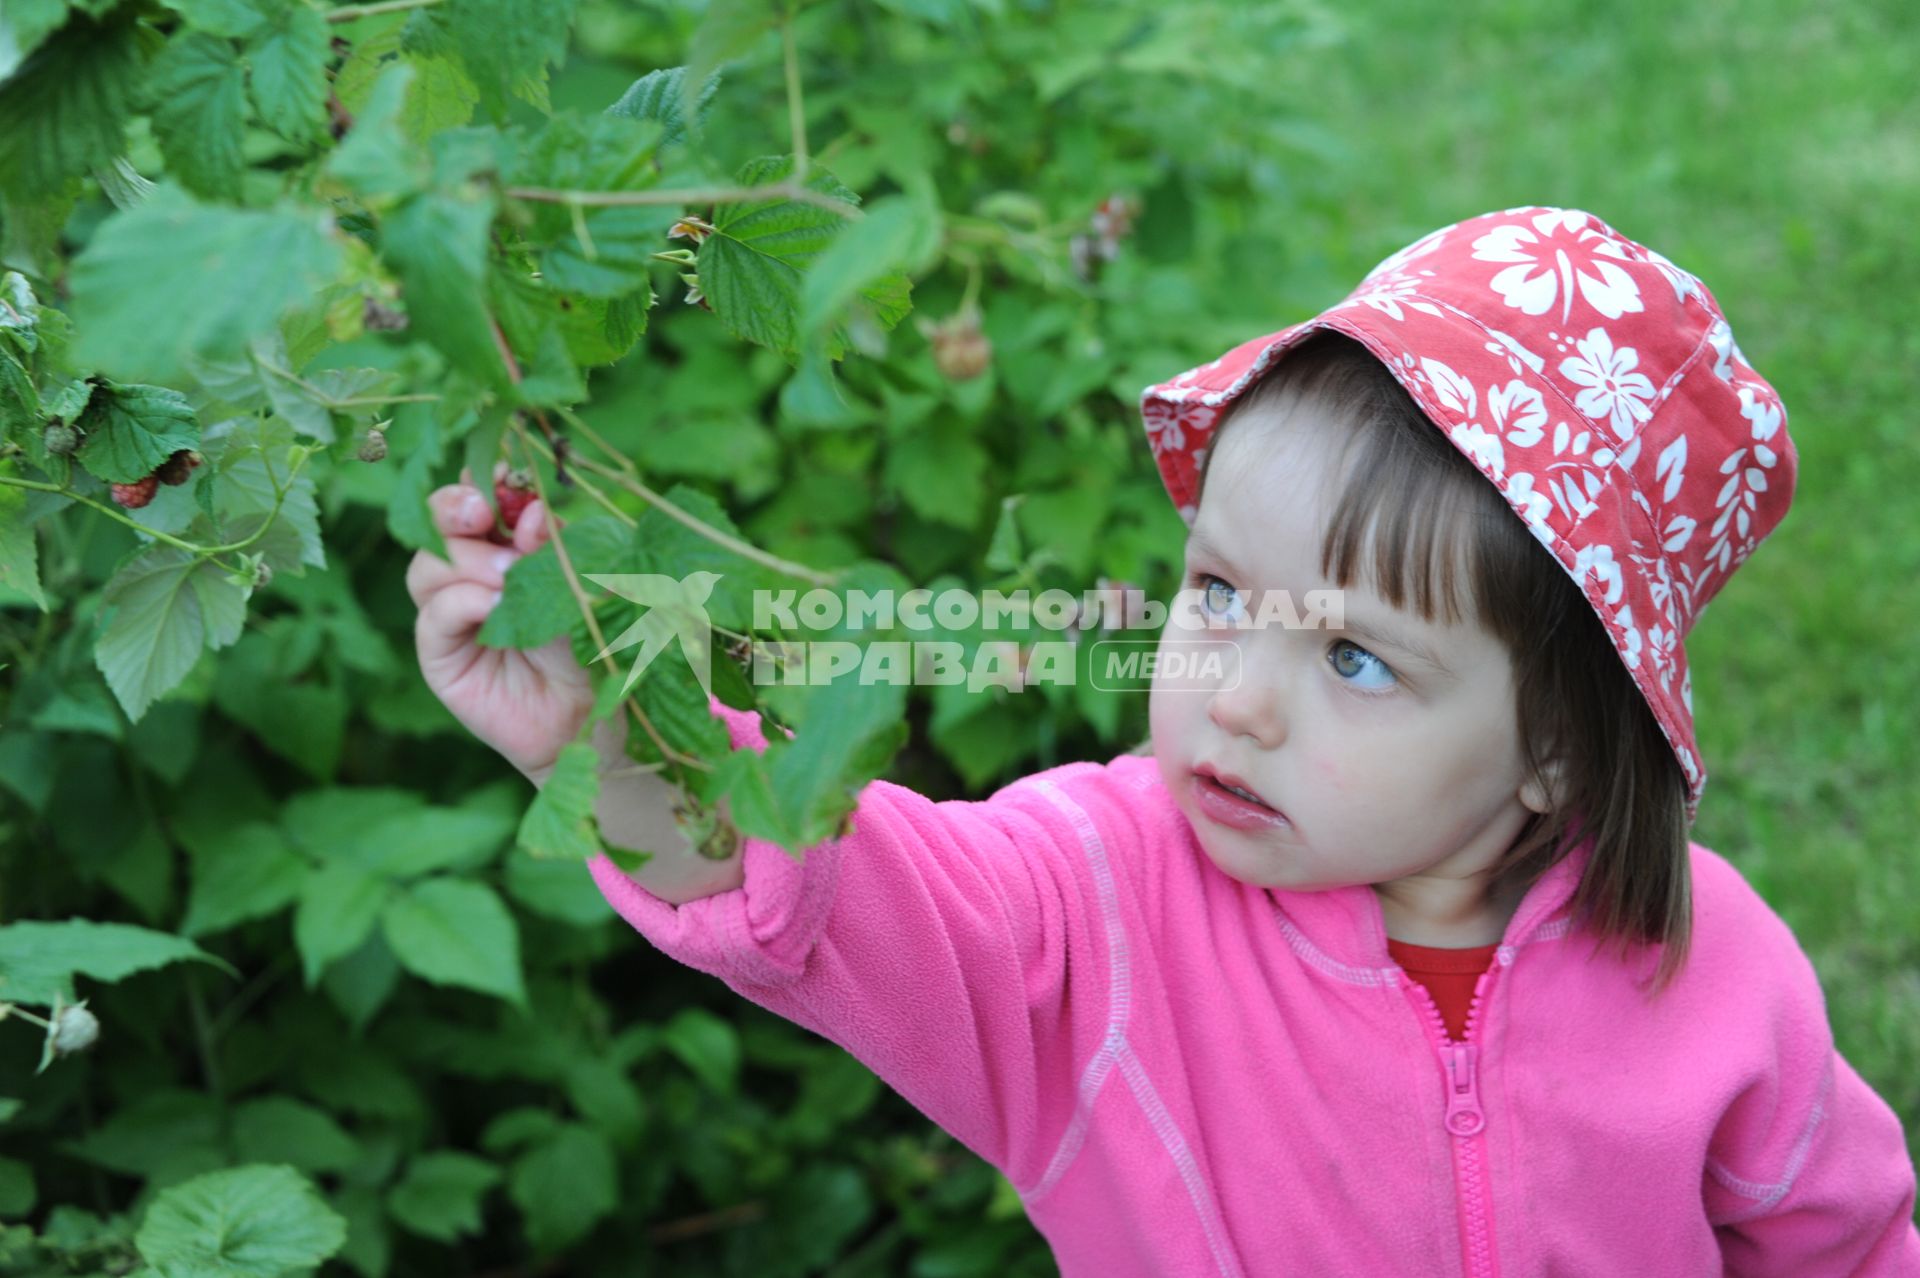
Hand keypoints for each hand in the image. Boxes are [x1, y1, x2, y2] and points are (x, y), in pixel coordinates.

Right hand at [407, 461, 594, 782]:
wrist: (595, 716)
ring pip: (428, 567)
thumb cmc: (592, 646)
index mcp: (505, 547)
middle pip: (437, 526)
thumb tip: (531, 511)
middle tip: (488, 514)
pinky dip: (460, 603)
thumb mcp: (580, 585)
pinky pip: (433, 617)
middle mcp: (470, 576)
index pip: (475, 500)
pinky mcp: (441, 657)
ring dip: (468, 561)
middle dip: (458, 509)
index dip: (479, 482)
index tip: (501, 475)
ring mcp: (451, 616)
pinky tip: (491, 604)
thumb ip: (553, 547)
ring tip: (510, 577)